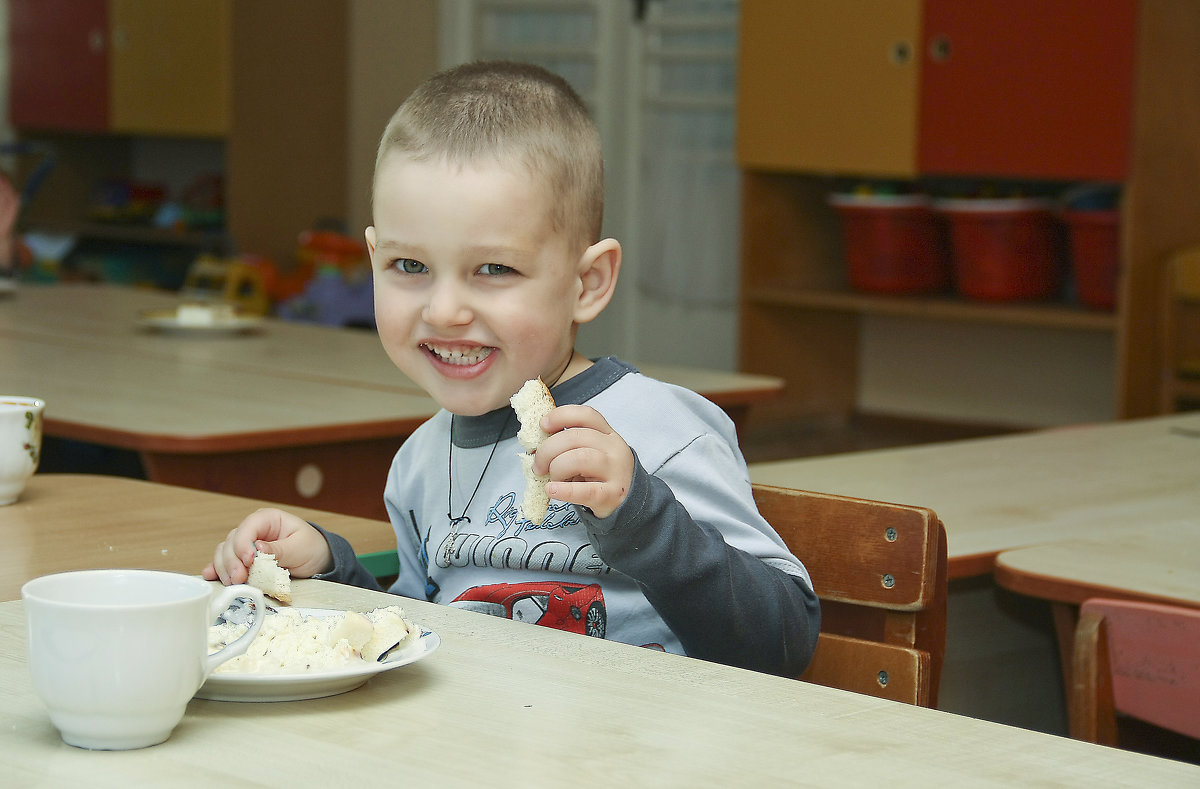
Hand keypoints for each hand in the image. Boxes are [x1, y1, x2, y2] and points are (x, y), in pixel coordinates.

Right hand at [202, 508, 332, 584]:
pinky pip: (225, 562)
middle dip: (232, 561)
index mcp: (268, 519)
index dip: (243, 544)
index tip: (248, 561)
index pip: (248, 527)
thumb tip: (258, 549)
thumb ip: (279, 549)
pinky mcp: (243, 560)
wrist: (317, 559)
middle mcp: (253, 529)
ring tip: (234, 582)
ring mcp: (246, 544)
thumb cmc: (311, 548)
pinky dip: (218, 569)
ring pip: (225, 552)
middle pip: (232, 541)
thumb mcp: (300, 547)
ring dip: (225, 568)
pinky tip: (212, 576)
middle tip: (239, 578)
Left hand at [535, 405, 634, 518]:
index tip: (543, 425)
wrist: (629, 502)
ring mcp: (615, 471)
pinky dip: (564, 490)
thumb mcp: (592, 452)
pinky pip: (585, 490)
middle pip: (576, 437)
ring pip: (580, 459)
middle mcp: (614, 448)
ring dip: (557, 468)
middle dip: (548, 450)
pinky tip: (552, 490)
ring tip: (551, 480)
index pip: (586, 415)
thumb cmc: (601, 476)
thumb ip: (571, 444)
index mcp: (607, 434)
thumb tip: (538, 444)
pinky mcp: (612, 495)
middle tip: (538, 466)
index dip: (561, 416)